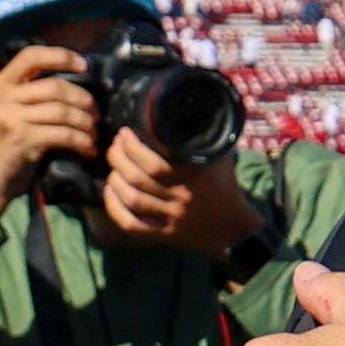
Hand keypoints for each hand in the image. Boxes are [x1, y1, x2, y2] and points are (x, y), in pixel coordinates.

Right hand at [0, 44, 97, 220]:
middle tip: (96, 114)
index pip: (31, 55)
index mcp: (1, 84)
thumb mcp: (13, 111)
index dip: (60, 56)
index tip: (84, 65)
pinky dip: (82, 142)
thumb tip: (77, 82)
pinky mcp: (23, 139)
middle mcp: (4, 97)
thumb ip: (33, 94)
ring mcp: (12, 117)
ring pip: (63, 111)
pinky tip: (89, 148)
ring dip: (85, 123)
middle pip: (56, 87)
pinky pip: (64, 134)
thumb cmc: (8, 143)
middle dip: (83, 100)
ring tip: (94, 134)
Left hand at [99, 127, 263, 258]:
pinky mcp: (164, 234)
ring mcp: (171, 217)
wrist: (234, 228)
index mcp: (195, 176)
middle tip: (115, 146)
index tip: (125, 133)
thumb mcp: (220, 157)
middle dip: (118, 158)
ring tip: (113, 166)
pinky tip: (110, 192)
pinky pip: (131, 224)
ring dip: (115, 179)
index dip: (132, 147)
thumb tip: (184, 111)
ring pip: (132, 199)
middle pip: (137, 179)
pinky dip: (115, 208)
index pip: (155, 163)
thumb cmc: (225, 186)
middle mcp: (181, 197)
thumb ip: (203, 137)